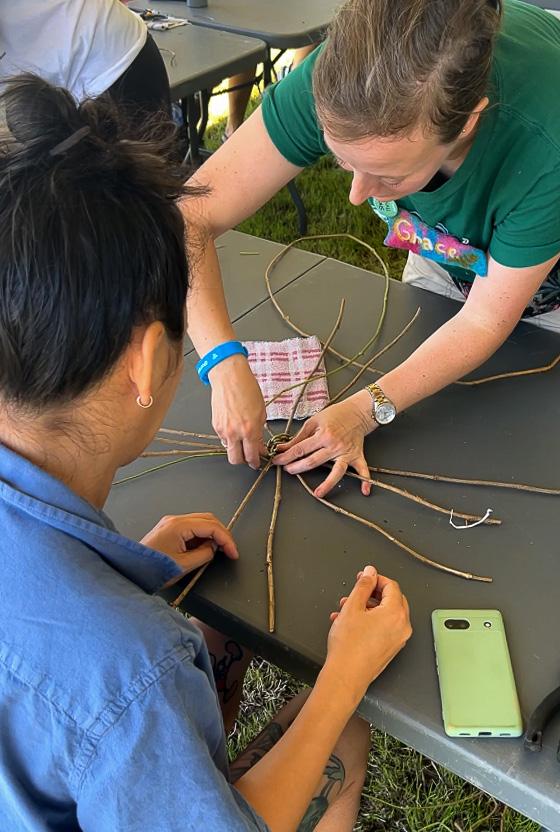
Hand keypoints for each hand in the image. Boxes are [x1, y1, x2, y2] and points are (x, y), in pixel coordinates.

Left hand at [140, 513, 238, 583]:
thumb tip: (214, 548)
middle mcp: (175, 520)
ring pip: (201, 522)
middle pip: (208, 519)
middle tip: (230, 550)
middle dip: (222, 534)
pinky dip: (202, 536)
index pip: (211, 526)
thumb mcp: (184, 565)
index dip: (226, 539)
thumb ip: (204, 554)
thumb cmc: (152, 569)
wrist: (130, 571)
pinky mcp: (169, 529)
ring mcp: (171, 523)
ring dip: (212, 534)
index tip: (233, 552)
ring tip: (218, 551)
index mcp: (178, 526)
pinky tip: (204, 548)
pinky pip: (191, 528)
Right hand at [209, 354, 266, 468]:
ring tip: (243, 441)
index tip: (258, 461)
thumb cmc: (247, 389)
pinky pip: (223, 439)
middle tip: (250, 457)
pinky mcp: (215, 425)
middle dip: (244, 461)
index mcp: (250, 430)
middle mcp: (235, 432)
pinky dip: (230, 438)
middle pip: (236, 460)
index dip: (256, 462)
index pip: (252, 456)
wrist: (229, 377)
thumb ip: (260, 432)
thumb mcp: (261, 411)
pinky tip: (235, 429)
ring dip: (236, 450)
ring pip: (228, 450)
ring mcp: (223, 430)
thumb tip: (259, 445)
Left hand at [273, 393, 374, 497]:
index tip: (277, 460)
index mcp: (323, 435)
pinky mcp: (357, 456)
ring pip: (336, 471)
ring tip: (318, 493)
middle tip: (287, 470)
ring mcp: (347, 453)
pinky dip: (365, 480)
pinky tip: (365, 491)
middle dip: (297, 468)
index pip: (300, 449)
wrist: (358, 411)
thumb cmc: (336, 414)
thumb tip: (284, 448)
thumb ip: (299, 436)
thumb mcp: (314, 421)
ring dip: (327, 483)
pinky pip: (362, 470)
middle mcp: (335, 446)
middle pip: (313, 461)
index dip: (286, 456)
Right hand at [325, 566, 411, 702]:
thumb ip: (363, 585)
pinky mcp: (391, 648)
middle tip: (357, 592)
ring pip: (387, 614)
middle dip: (373, 593)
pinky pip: (385, 627)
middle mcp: (402, 626)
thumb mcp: (352, 607)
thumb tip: (370, 573)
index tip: (364, 578)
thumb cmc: (348, 647)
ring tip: (348, 609)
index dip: (376, 579)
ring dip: (368, 607)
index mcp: (396, 613)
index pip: (392, 586)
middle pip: (393, 599)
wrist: (346, 675)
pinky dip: (371, 620)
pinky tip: (352, 622)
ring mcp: (398, 639)